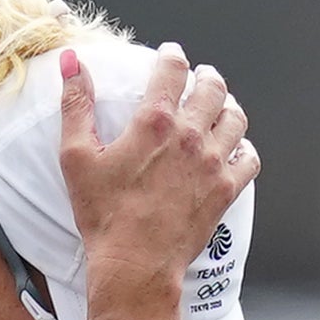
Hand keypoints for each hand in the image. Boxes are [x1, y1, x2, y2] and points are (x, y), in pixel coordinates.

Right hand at [58, 43, 257, 319]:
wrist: (135, 264)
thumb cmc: (104, 215)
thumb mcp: (77, 156)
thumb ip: (76, 105)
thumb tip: (71, 63)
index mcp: (155, 122)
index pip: (173, 70)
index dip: (173, 56)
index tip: (171, 55)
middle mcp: (190, 137)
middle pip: (213, 88)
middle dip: (207, 77)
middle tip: (201, 77)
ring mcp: (213, 163)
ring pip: (236, 118)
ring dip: (228, 107)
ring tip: (220, 107)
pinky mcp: (225, 190)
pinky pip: (248, 158)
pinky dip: (243, 148)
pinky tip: (234, 148)